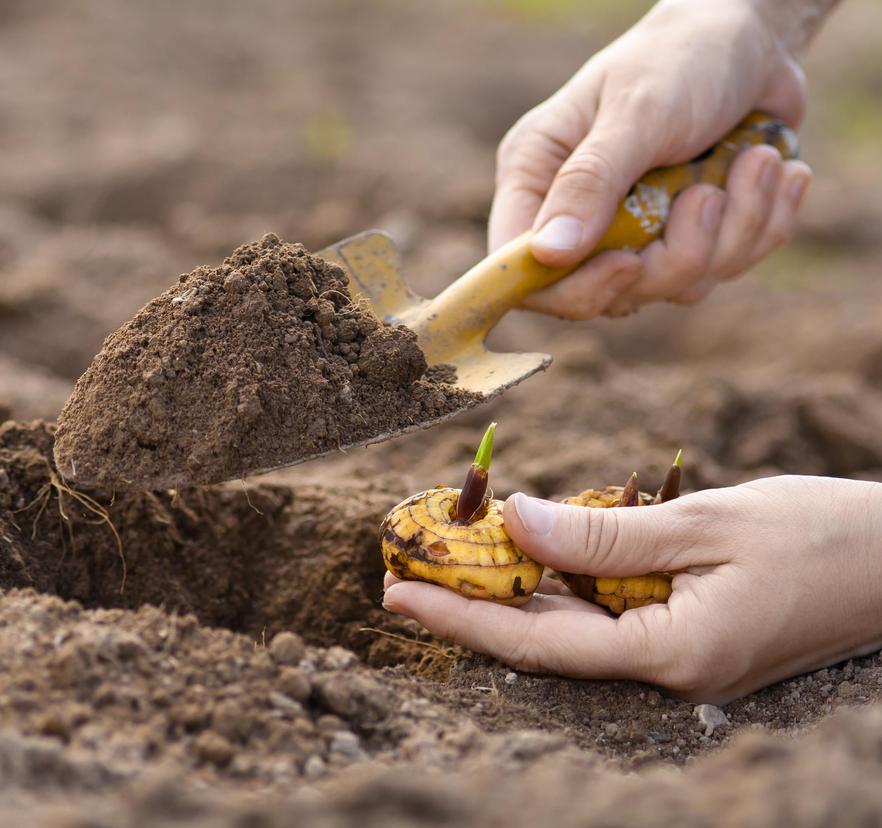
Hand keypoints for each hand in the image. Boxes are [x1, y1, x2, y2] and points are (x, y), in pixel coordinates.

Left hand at [382, 476, 881, 702]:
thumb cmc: (820, 538)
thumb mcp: (706, 526)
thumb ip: (605, 533)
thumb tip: (516, 521)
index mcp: (672, 657)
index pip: (538, 645)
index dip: (461, 617)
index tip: (397, 592)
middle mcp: (665, 670)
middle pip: (544, 641)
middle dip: (472, 605)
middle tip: (405, 568)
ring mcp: (677, 657)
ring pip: (572, 626)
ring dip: (512, 592)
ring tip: (448, 554)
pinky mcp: (687, 635)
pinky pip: (608, 613)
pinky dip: (563, 582)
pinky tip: (528, 552)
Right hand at [490, 0, 812, 318]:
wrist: (755, 37)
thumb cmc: (681, 57)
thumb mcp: (636, 111)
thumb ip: (590, 182)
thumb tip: (547, 253)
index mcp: (538, 180)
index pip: (521, 268)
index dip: (570, 287)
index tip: (626, 264)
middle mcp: (578, 215)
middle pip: (607, 292)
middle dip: (675, 256)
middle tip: (709, 195)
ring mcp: (636, 232)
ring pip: (674, 286)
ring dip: (733, 231)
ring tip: (757, 160)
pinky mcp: (689, 237)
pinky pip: (724, 270)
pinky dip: (762, 224)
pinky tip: (775, 172)